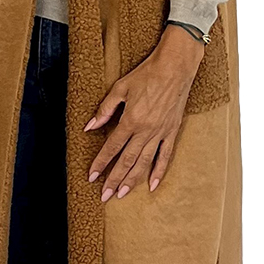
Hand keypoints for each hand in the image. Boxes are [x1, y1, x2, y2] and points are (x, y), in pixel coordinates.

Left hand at [83, 24, 203, 199]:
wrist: (175, 67)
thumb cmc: (147, 73)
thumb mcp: (121, 88)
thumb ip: (105, 109)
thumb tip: (89, 126)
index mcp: (131, 119)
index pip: (112, 147)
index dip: (101, 163)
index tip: (92, 176)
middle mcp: (146, 130)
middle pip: (127, 160)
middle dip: (114, 179)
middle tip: (105, 196)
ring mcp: (161, 132)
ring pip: (144, 162)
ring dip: (132, 179)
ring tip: (122, 193)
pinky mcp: (172, 131)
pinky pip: (165, 156)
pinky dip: (158, 172)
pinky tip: (151, 185)